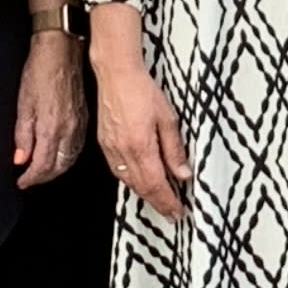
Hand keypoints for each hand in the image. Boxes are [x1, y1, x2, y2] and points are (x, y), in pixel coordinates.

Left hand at [13, 27, 84, 187]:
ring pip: (70, 158)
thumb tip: (20, 158)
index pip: (41, 165)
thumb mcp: (23, 104)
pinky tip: (60, 155)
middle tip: (30, 179)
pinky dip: (67, 157)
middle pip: (58, 166)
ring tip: (43, 171)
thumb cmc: (41, 71)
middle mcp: (68, 130)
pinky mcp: (84, 117)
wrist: (62, 50)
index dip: (30, 178)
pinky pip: (77, 146)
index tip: (22, 181)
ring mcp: (79, 124)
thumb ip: (22, 135)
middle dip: (43, 177)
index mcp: (51, 127)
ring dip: (56, 169)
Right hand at [88, 11, 193, 220]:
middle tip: (171, 213)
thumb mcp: (168, 118)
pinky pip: (119, 171)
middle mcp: (123, 152)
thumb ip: (174, 149)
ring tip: (159, 200)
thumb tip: (183, 174)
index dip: (167, 201)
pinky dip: (131, 181)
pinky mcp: (104, 143)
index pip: (156, 184)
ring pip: (129, 182)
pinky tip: (139, 181)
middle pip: (142, 188)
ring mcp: (111, 149)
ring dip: (145, 194)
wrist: (116, 74)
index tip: (177, 212)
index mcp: (141, 147)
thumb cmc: (142, 90)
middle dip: (158, 203)